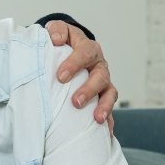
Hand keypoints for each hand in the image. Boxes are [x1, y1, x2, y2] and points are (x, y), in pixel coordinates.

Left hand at [45, 20, 118, 134]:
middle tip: (75, 102)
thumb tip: (55, 40)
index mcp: (88, 49)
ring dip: (104, 107)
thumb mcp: (58, 30)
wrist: (69, 49)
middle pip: (100, 77)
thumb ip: (56, 30)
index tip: (60, 76)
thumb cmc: (62, 42)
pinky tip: (105, 135)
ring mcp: (103, 83)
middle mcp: (99, 66)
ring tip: (96, 119)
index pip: (84, 53)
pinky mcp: (102, 97)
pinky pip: (109, 110)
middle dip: (89, 90)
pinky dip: (109, 122)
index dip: (74, 64)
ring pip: (109, 94)